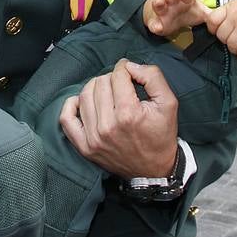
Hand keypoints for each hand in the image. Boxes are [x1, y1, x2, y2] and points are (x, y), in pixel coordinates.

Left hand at [61, 59, 178, 178]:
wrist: (154, 170)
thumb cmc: (161, 136)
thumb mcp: (169, 104)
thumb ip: (153, 77)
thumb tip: (130, 65)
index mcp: (128, 114)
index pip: (117, 76)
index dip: (125, 69)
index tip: (129, 72)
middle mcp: (108, 126)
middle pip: (100, 84)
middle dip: (111, 79)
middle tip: (121, 85)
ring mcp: (93, 138)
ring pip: (84, 95)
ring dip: (95, 88)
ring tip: (106, 92)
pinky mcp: (84, 147)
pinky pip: (67, 119)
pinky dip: (71, 105)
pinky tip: (82, 102)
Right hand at [142, 0, 209, 37]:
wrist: (166, 16)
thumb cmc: (185, 11)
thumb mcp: (198, 11)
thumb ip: (210, 14)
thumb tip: (224, 17)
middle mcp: (171, 1)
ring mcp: (162, 11)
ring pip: (158, 5)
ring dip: (158, 3)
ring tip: (159, 2)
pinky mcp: (155, 22)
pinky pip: (154, 23)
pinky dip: (155, 25)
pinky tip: (157, 27)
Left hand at [207, 0, 236, 60]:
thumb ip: (225, 14)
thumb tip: (211, 28)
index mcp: (230, 7)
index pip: (212, 20)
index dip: (213, 29)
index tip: (218, 32)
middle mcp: (236, 16)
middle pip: (221, 35)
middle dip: (226, 41)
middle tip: (234, 40)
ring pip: (231, 45)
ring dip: (234, 49)